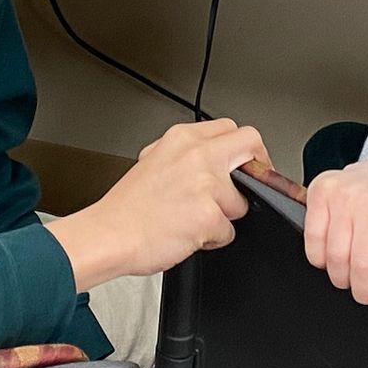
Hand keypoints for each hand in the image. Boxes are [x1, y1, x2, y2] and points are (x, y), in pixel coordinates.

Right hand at [45, 119, 269, 291]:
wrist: (110, 235)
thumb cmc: (127, 207)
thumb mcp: (152, 159)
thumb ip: (185, 152)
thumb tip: (212, 159)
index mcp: (183, 138)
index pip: (232, 129)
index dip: (244, 149)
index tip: (246, 164)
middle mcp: (197, 155)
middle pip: (251, 144)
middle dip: (258, 167)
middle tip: (249, 187)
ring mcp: (206, 184)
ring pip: (241, 201)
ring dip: (225, 215)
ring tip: (195, 220)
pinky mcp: (209, 215)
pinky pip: (229, 231)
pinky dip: (213, 239)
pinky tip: (189, 234)